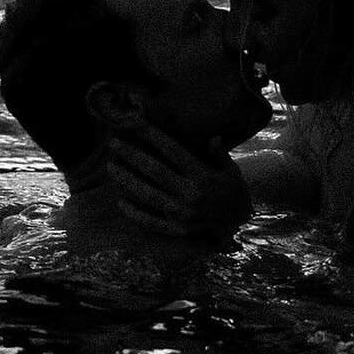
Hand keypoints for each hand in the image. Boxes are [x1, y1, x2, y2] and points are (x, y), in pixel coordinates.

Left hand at [105, 125, 251, 241]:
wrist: (242, 225)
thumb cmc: (234, 192)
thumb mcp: (232, 170)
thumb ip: (218, 154)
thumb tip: (211, 137)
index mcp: (203, 176)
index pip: (173, 151)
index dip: (153, 136)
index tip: (136, 124)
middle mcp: (191, 194)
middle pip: (155, 171)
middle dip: (132, 155)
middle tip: (113, 144)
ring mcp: (182, 214)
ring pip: (148, 194)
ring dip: (127, 180)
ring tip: (111, 167)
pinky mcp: (178, 229)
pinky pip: (152, 221)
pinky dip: (135, 213)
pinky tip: (121, 202)